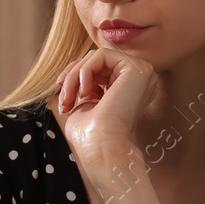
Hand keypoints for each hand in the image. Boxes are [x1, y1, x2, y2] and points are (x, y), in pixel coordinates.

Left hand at [51, 48, 162, 162]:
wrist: (103, 149)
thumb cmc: (91, 137)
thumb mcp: (85, 105)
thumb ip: (85, 86)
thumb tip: (71, 73)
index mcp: (130, 89)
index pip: (99, 69)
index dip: (75, 77)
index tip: (62, 96)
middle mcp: (139, 80)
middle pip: (97, 61)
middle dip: (72, 77)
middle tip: (64, 100)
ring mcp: (141, 73)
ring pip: (97, 57)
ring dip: (74, 76)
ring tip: (70, 98)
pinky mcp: (137, 68)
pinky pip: (101, 55)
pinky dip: (84, 71)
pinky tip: (85, 93)